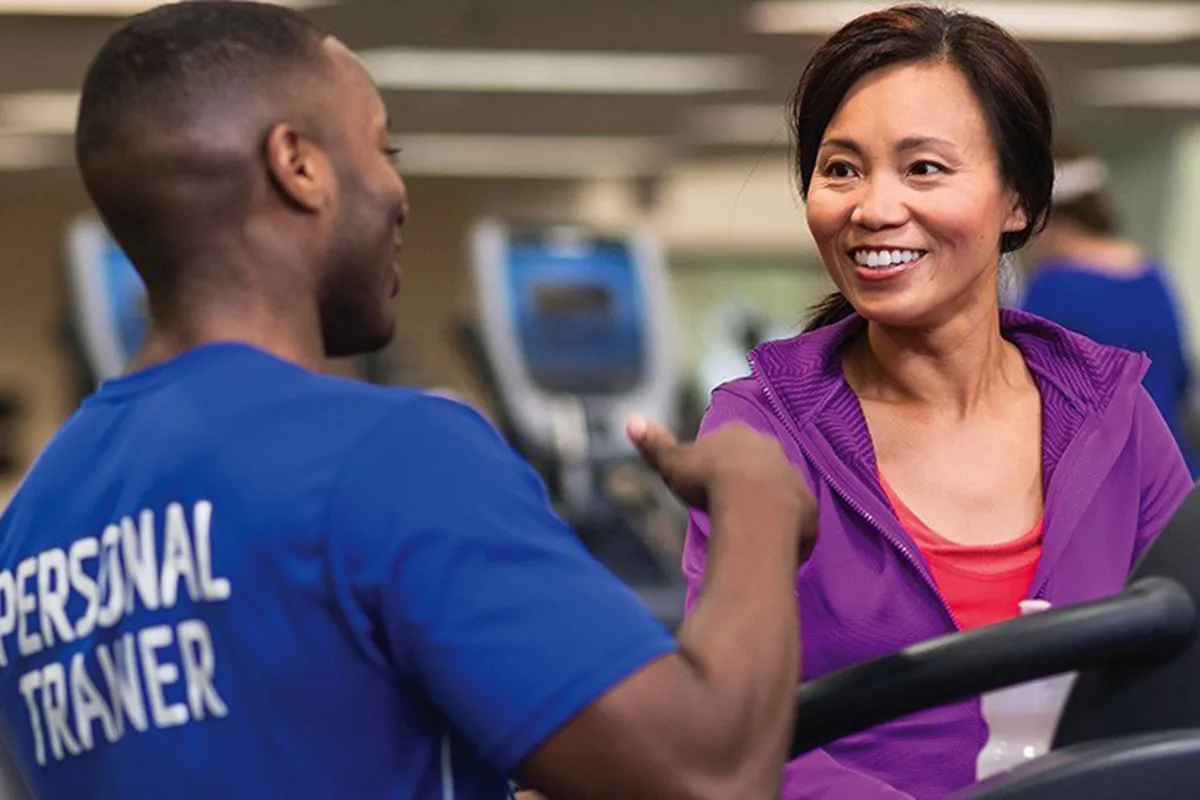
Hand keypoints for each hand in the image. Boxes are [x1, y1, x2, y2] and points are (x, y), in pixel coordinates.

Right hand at [627, 415, 817, 561]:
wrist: (751, 508)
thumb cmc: (708, 482)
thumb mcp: (672, 463)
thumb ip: (653, 443)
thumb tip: (630, 418)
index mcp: (740, 435)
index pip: (728, 444)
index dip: (716, 463)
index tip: (706, 482)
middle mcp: (772, 450)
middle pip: (757, 463)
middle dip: (745, 480)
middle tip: (726, 505)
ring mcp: (793, 478)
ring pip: (779, 490)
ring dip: (767, 506)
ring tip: (747, 530)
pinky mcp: (808, 508)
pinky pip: (796, 519)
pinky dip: (784, 531)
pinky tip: (768, 546)